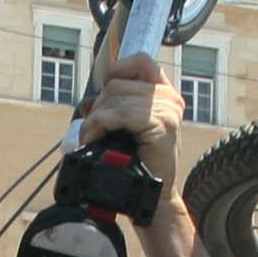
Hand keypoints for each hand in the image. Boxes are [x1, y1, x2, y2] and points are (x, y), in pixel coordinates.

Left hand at [86, 55, 181, 185]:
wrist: (152, 194)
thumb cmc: (139, 162)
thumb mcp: (127, 128)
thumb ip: (115, 108)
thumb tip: (87, 102)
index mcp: (165, 94)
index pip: (140, 61)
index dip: (118, 70)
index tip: (104, 96)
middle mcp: (170, 98)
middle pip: (118, 83)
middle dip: (98, 107)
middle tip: (92, 131)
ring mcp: (168, 110)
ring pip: (115, 98)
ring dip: (95, 119)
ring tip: (92, 138)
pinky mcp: (162, 124)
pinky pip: (120, 114)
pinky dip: (100, 125)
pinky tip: (96, 139)